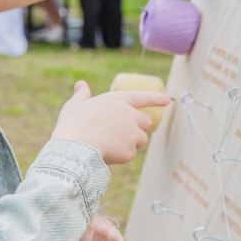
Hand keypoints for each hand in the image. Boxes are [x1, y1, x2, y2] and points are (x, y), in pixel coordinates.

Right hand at [51, 81, 169, 163]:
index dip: (156, 98)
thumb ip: (82, 95)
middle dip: (137, 129)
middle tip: (117, 135)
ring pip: (140, 140)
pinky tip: (106, 153)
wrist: (75, 147)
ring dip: (130, 143)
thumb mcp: (75, 106)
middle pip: (145, 123)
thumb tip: (81, 85)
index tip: (168, 100)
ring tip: (108, 144)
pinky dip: (121, 156)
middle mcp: (129, 114)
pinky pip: (130, 154)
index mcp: (117, 100)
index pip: (142, 97)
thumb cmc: (73, 124)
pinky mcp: (131, 150)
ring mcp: (132, 133)